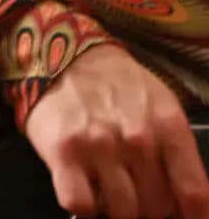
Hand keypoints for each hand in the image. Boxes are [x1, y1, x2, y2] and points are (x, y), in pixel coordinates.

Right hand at [22, 43, 208, 218]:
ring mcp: (98, 147)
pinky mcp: (63, 153)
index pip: (194, 194)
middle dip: (149, 208)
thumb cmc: (117, 86)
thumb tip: (186, 202)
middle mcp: (137, 139)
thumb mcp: (161, 108)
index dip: (193, 216)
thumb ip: (177, 152)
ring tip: (109, 191)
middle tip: (137, 193)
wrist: (63, 54)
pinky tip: (85, 188)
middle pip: (156, 208)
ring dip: (116, 209)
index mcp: (168, 128)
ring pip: (121, 212)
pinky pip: (80, 204)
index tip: (184, 218)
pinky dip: (84, 205)